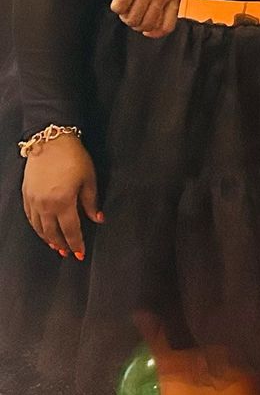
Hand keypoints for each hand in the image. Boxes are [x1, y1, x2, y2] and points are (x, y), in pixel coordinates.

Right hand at [21, 135, 100, 258]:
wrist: (50, 141)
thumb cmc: (74, 157)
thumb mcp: (89, 179)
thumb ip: (91, 202)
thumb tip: (98, 219)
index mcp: (63, 202)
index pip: (71, 230)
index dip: (76, 243)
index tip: (81, 253)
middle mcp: (45, 205)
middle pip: (53, 232)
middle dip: (63, 244)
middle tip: (70, 253)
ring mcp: (33, 201)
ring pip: (39, 227)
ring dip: (48, 239)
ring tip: (57, 247)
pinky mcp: (26, 195)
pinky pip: (30, 218)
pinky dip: (37, 228)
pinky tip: (43, 231)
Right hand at [111, 0, 179, 38]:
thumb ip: (165, 0)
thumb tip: (154, 22)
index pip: (167, 26)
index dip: (154, 33)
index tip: (145, 31)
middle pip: (146, 25)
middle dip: (135, 24)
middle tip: (130, 13)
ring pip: (131, 19)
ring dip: (124, 15)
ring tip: (124, 4)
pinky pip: (119, 8)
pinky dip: (116, 7)